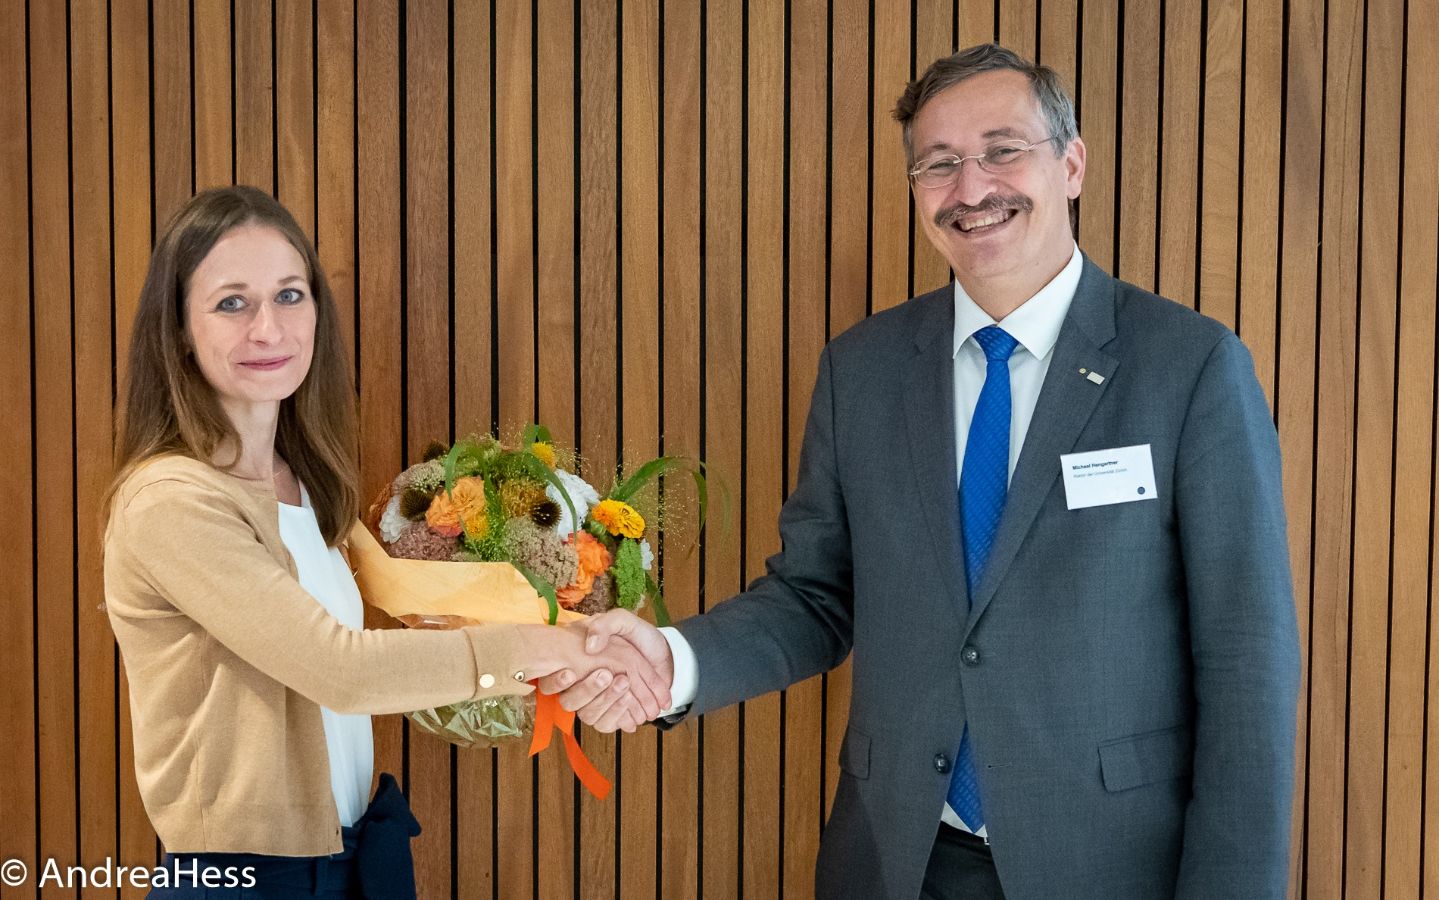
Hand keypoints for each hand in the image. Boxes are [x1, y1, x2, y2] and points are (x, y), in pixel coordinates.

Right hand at [536, 609, 674, 732]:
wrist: (664, 656)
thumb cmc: (638, 637)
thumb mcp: (622, 622)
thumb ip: (605, 625)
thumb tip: (590, 646)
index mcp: (575, 662)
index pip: (550, 681)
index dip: (555, 681)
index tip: (570, 673)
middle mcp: (580, 686)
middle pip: (569, 701)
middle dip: (588, 690)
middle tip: (608, 675)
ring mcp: (595, 703)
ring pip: (589, 715)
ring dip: (607, 701)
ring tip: (625, 683)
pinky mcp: (610, 715)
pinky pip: (606, 724)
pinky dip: (620, 715)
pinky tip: (634, 707)